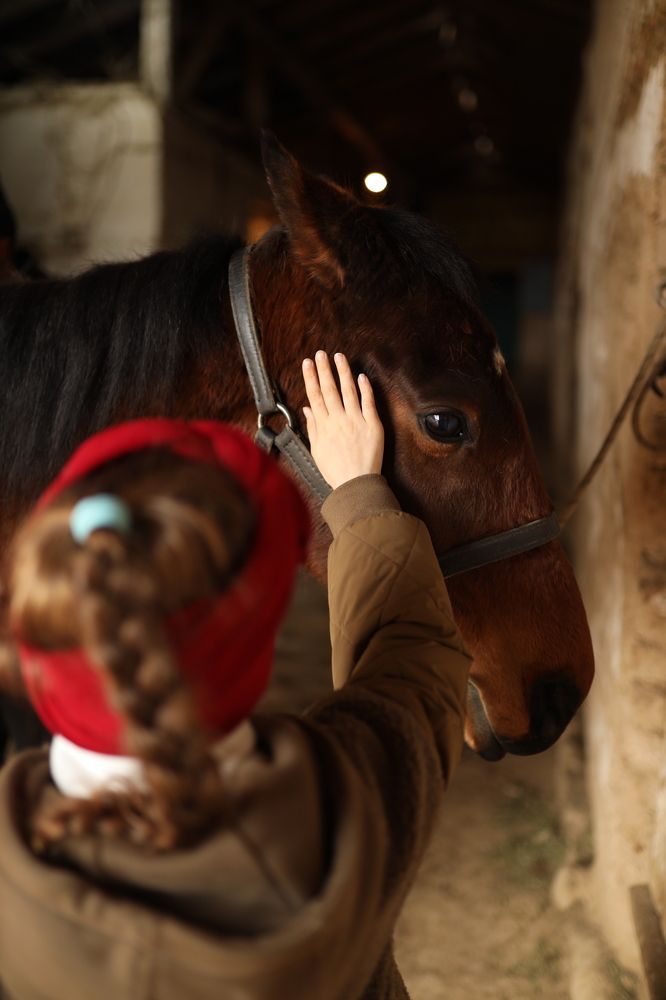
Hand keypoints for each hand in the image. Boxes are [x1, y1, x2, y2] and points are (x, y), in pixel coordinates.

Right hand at [302, 351, 383, 489]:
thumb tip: (308, 409)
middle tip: (321, 354)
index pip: (315, 396)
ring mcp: (357, 421)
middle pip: (330, 389)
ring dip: (343, 372)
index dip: (311, 378)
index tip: (307, 363)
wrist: (356, 484)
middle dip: (324, 369)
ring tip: (339, 357)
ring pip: (349, 391)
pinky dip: (365, 388)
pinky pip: (368, 402)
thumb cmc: (336, 470)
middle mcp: (339, 420)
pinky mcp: (373, 425)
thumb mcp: (317, 449)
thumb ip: (313, 427)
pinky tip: (361, 376)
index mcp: (324, 426)